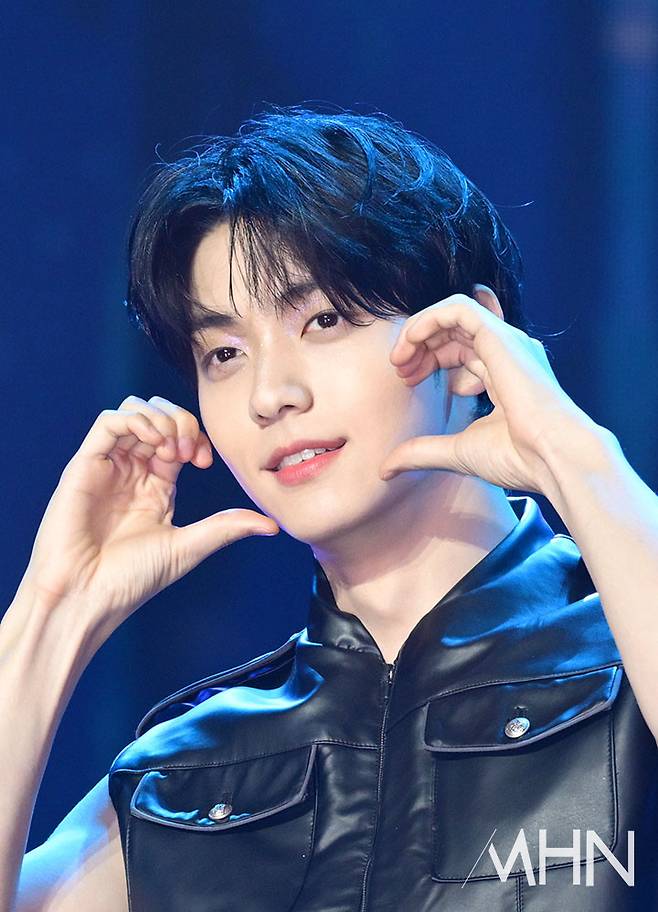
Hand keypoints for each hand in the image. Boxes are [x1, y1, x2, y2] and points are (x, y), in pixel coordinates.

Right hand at [20, 395, 278, 641]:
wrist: (87, 597)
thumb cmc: (130, 580)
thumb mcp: (188, 547)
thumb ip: (226, 527)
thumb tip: (272, 525)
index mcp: (156, 485)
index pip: (180, 438)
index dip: (197, 437)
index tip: (205, 462)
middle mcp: (131, 470)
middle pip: (158, 415)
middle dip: (182, 422)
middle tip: (189, 452)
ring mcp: (107, 466)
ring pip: (134, 411)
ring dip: (161, 418)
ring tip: (171, 446)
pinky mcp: (84, 465)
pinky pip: (109, 422)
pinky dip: (135, 420)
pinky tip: (153, 441)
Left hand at [379, 289, 599, 493]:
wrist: (553, 459)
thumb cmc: (520, 458)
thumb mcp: (456, 452)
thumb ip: (421, 452)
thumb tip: (386, 469)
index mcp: (505, 375)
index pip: (462, 349)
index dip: (429, 359)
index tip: (407, 381)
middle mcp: (508, 353)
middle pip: (455, 332)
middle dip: (421, 346)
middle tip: (400, 371)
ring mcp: (507, 343)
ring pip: (454, 314)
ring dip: (420, 332)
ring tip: (400, 360)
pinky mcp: (500, 338)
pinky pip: (458, 308)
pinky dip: (429, 319)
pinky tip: (411, 340)